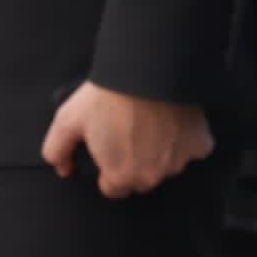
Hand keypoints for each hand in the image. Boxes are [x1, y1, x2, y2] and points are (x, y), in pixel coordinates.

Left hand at [41, 82, 213, 198]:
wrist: (147, 69)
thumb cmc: (107, 96)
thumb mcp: (67, 120)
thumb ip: (57, 151)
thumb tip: (63, 168)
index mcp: (121, 176)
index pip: (113, 188)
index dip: (108, 169)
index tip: (110, 148)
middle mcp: (152, 175)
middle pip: (142, 178)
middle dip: (135, 163)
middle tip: (129, 132)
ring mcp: (178, 160)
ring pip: (168, 164)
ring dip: (161, 151)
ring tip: (152, 122)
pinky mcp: (199, 143)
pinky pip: (194, 148)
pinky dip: (187, 139)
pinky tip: (175, 121)